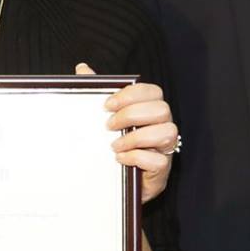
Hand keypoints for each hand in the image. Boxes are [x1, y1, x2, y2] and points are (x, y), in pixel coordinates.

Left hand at [80, 63, 179, 202]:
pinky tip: (120, 159)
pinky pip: (159, 161)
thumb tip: (82, 69)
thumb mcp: (104, 118)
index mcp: (151, 110)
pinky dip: (137, 158)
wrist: (114, 181)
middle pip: (162, 109)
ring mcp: (165, 148)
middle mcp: (163, 125)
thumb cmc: (113, 143)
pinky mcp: (161, 170)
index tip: (107, 105)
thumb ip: (97, 93)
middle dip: (132, 115)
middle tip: (108, 126)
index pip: (153, 92)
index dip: (131, 95)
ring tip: (114, 146)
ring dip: (136, 137)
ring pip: (167, 132)